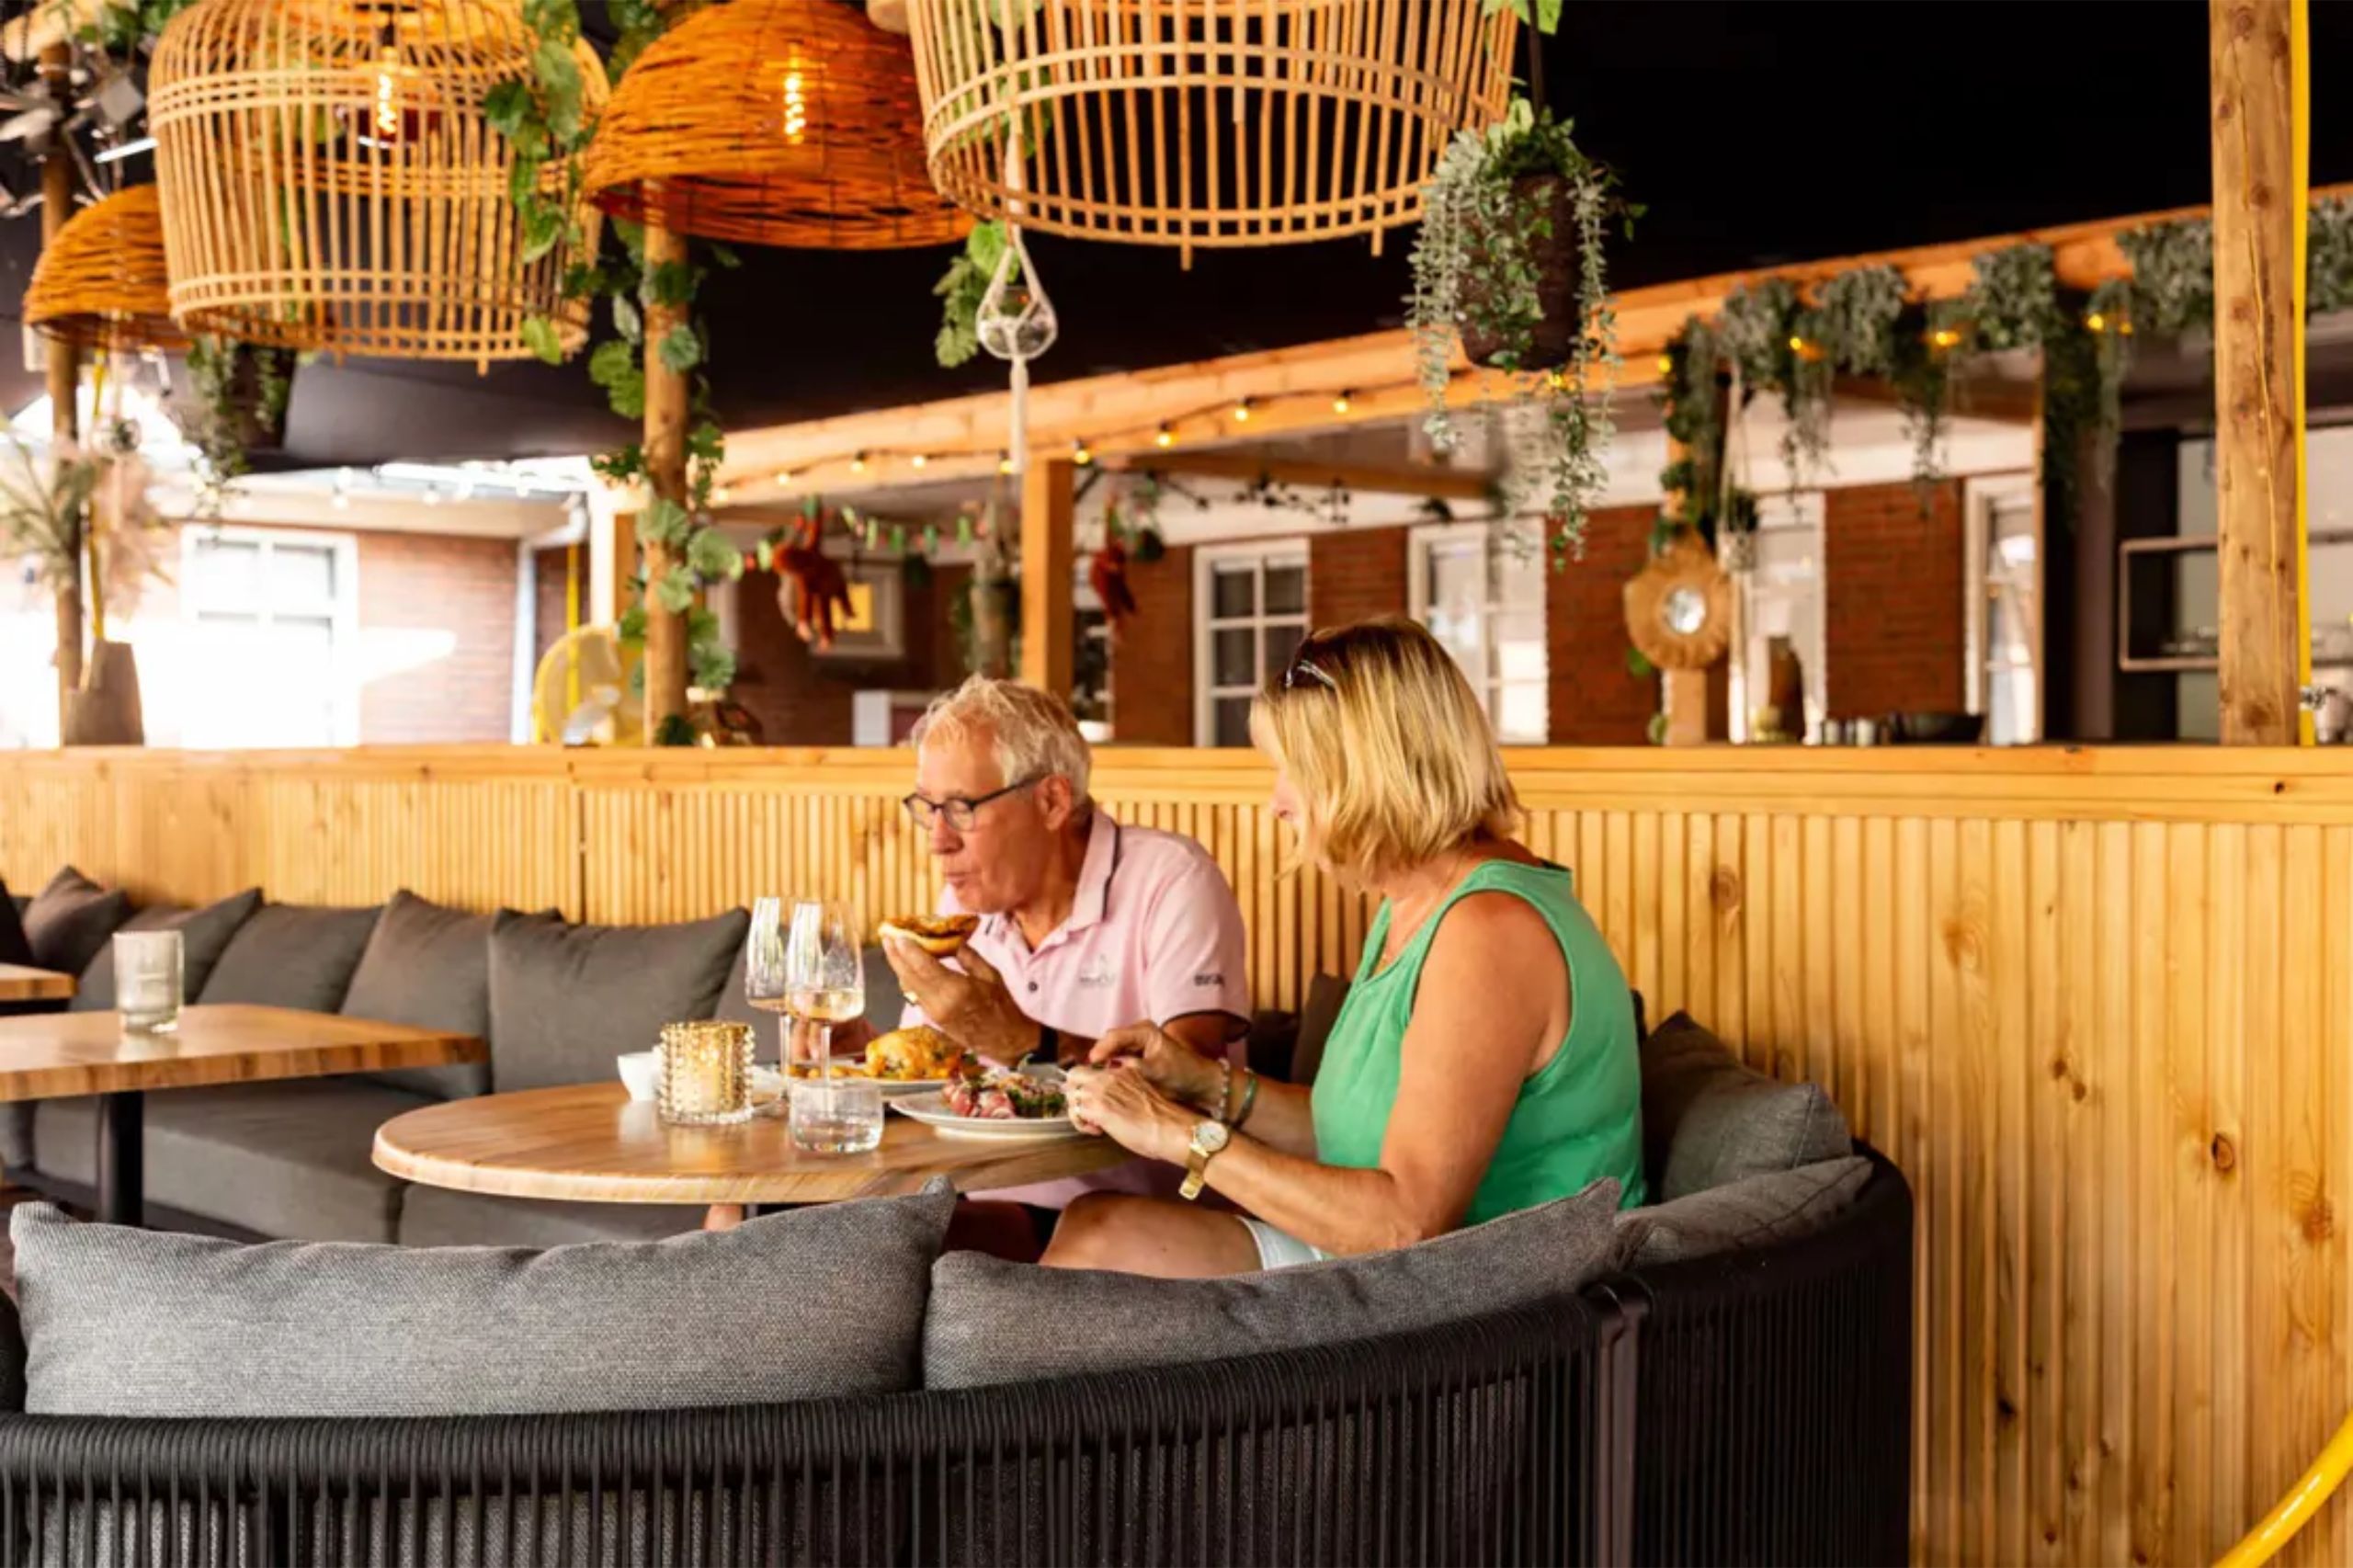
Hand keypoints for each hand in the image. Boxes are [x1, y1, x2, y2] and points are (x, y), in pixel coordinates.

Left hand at [883, 937, 1038, 1063]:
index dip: (908, 950)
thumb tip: (952, 942)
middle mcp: (940, 1003)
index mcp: (957, 990)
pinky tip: (908, 968)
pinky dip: (909, 979)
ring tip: (894, 949)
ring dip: (899, 967)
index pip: (924, 967)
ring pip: (909, 986)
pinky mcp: (933, 1019)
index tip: (898, 935)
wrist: (1005, 1041)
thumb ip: (968, 957)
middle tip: (886, 937)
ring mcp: (934, 1013)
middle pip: (909, 976)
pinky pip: (915, 995)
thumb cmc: (1003, 1007)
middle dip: (895, 956)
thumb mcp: (991, 975)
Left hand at [1065, 1064, 1193, 1165]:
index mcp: (1121, 1069)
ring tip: (1094, 1124)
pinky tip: (1098, 1130)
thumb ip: (1120, 1089)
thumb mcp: (1139, 1091)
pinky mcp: (1097, 1108)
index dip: (1085, 1083)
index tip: (1093, 1099)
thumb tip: (1106, 1101)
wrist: (1169, 1127)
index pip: (1090, 1067)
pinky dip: (1082, 1124)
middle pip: (1073, 1075)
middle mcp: (1108, 1075)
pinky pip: (1076, 1114)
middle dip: (1074, 1093)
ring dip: (1077, 1111)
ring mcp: (1101, 1090)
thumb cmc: (1161, 1117)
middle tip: (1086, 1110)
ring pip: (1071, 1095)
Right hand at [1090, 1022, 1223, 1112]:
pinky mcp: (1137, 1055)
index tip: (1092, 1063)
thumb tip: (1112, 1067)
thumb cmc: (1182, 1075)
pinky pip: (1118, 1058)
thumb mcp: (1156, 1071)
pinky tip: (1108, 1079)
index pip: (1115, 1036)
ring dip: (1105, 1063)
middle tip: (1090, 1074)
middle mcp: (1139, 1033)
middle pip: (1110, 1042)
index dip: (1101, 1049)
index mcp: (1145, 1031)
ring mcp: (1137, 1044)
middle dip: (1100, 1057)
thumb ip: (1133, 1067)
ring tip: (1095, 1078)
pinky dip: (1113, 1068)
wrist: (1199, 1083)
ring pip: (1112, 1051)